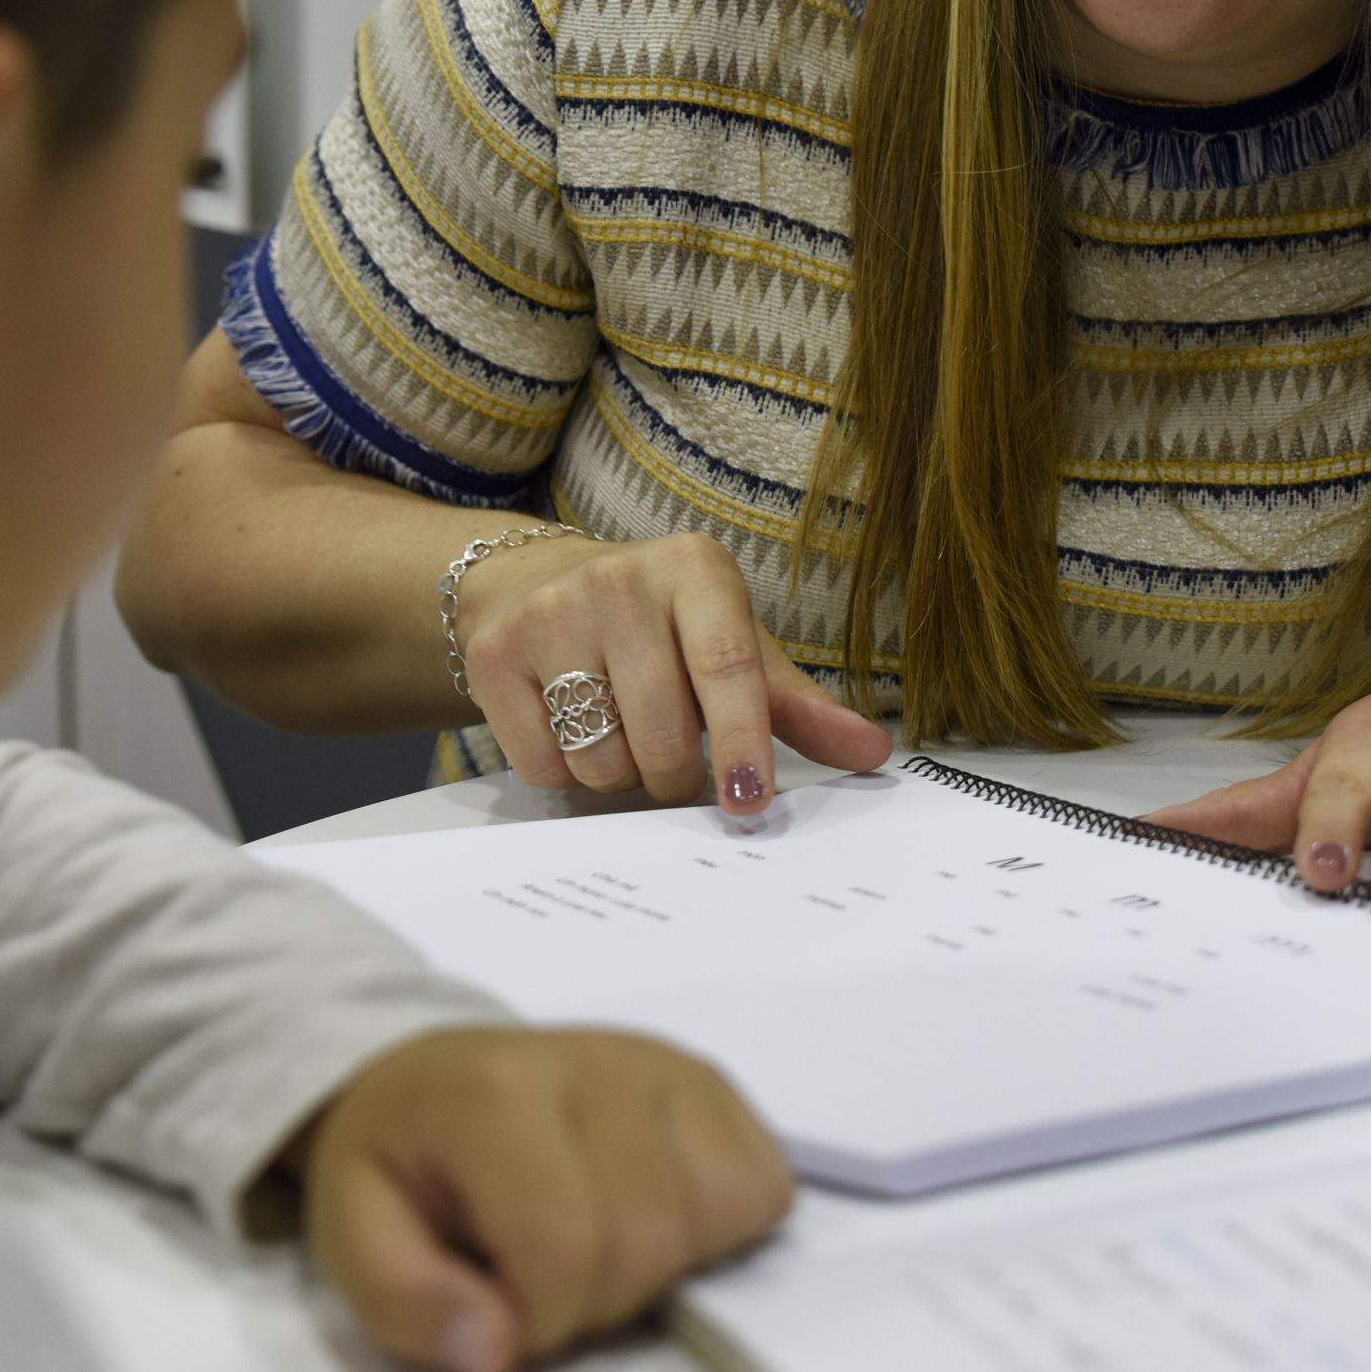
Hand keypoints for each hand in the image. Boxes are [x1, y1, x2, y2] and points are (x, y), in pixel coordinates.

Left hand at [297, 1026, 792, 1371]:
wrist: (429, 1079)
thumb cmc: (400, 1165)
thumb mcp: (354, 1239)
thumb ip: (407, 1306)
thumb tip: (498, 1352)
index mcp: (493, 1093)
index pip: (564, 1242)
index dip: (542, 1319)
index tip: (503, 1316)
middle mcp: (595, 1060)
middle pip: (651, 1237)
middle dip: (598, 1303)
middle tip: (543, 1286)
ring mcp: (664, 1065)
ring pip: (721, 1212)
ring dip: (663, 1269)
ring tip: (595, 1247)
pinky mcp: (711, 1083)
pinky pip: (764, 1185)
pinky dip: (718, 1230)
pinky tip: (650, 1218)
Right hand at [452, 529, 889, 812]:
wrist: (530, 581)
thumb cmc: (660, 625)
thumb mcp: (735, 644)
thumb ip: (801, 705)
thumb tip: (876, 752)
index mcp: (696, 569)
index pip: (728, 667)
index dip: (742, 743)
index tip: (749, 801)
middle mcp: (620, 581)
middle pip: (664, 732)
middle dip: (678, 776)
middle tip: (677, 766)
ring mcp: (549, 614)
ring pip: (602, 758)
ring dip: (621, 778)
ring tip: (623, 737)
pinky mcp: (494, 655)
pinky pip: (544, 765)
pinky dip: (566, 775)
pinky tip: (571, 732)